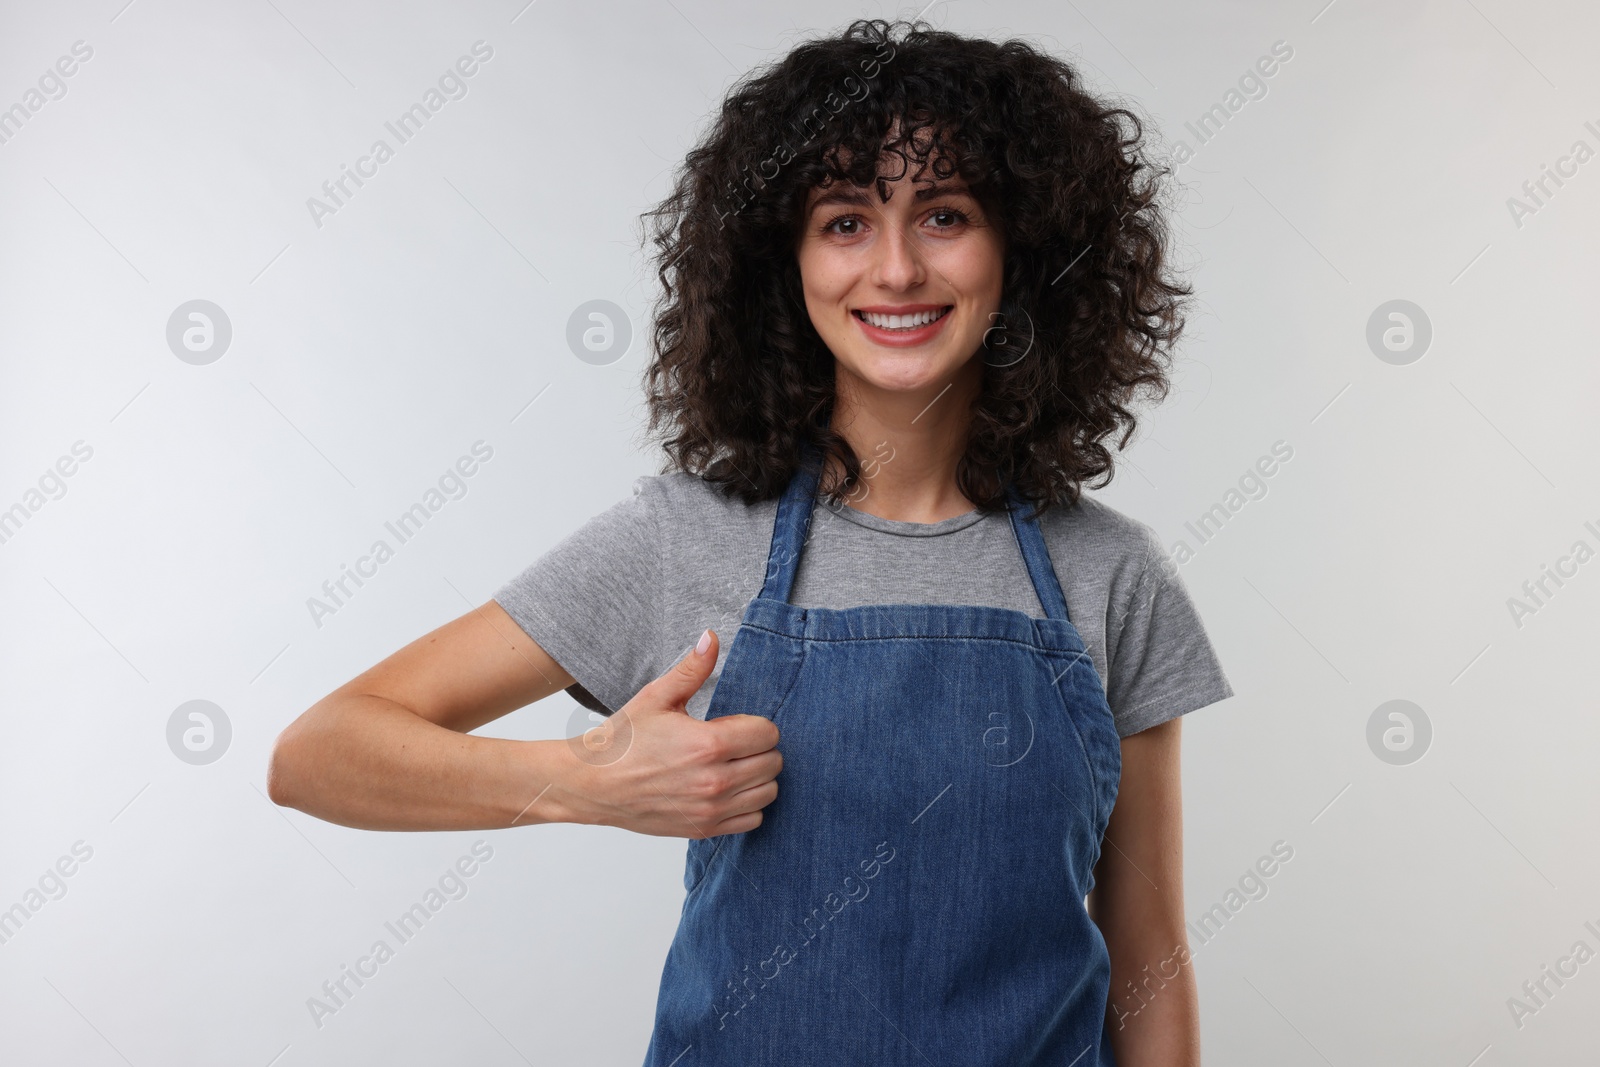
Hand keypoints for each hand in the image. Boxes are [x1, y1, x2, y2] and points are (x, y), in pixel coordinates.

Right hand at [568, 629, 781, 838]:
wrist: (592, 783)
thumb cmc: (622, 741)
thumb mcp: (657, 697)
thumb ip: (692, 668)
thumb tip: (712, 637)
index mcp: (708, 744)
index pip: (768, 733)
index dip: (756, 724)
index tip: (734, 725)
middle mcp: (716, 781)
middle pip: (773, 762)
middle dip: (759, 748)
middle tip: (734, 743)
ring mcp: (711, 809)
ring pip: (768, 792)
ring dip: (758, 776)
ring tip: (732, 765)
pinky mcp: (705, 829)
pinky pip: (753, 819)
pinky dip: (749, 804)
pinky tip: (728, 789)